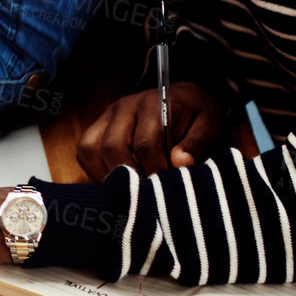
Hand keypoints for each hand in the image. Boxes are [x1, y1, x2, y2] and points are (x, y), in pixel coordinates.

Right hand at [77, 83, 221, 179]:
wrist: (183, 99)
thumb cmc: (197, 116)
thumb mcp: (210, 125)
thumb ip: (198, 143)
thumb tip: (180, 163)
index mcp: (154, 104)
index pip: (145, 143)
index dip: (154, 170)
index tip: (166, 190)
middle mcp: (124, 107)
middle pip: (112, 146)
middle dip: (129, 176)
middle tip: (146, 196)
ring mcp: (107, 116)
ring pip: (90, 148)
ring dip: (107, 175)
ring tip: (129, 192)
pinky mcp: (98, 125)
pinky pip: (85, 150)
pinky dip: (94, 170)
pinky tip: (117, 182)